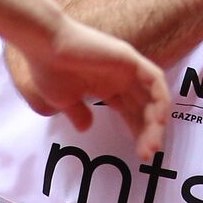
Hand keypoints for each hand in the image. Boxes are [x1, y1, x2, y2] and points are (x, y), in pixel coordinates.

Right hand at [4, 17, 169, 159]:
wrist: (43, 47)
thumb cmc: (50, 69)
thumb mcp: (64, 99)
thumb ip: (78, 112)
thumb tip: (86, 128)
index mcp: (109, 87)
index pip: (132, 113)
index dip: (139, 133)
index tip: (142, 155)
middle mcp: (123, 78)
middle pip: (145, 108)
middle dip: (149, 132)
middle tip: (149, 155)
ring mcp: (128, 67)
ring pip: (153, 97)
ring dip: (156, 121)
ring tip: (152, 144)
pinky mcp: (130, 58)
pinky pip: (154, 79)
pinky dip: (159, 98)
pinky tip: (157, 119)